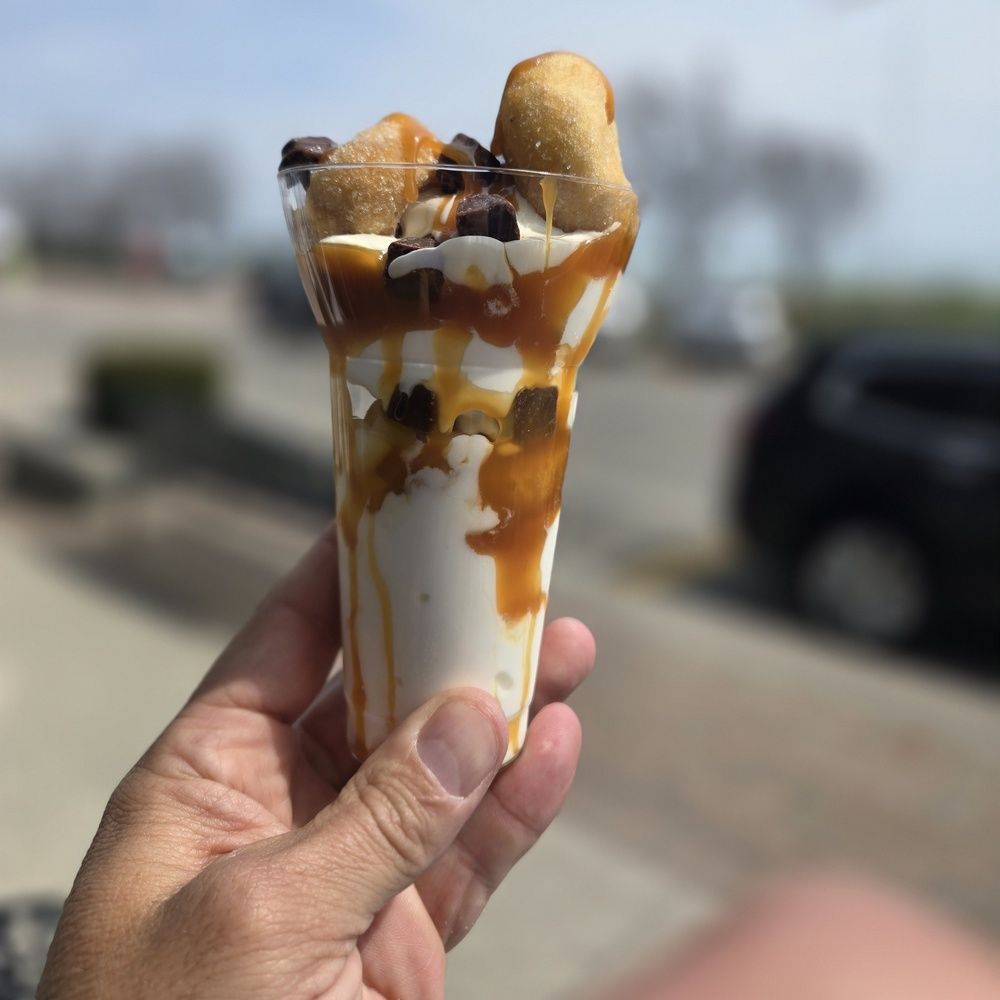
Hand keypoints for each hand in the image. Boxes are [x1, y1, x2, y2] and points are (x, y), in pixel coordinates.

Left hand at [38, 527, 593, 998]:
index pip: (283, 645)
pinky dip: (514, 805)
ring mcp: (348, 872)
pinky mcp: (399, 939)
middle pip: (378, 697)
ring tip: (566, 652)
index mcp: (208, 778)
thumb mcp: (262, 917)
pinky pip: (466, 854)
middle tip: (515, 586)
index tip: (400, 517)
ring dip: (501, 713)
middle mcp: (279, 810)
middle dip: (448, 642)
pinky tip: (556, 748)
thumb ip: (376, 817)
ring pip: (438, 771)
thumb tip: (468, 720)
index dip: (341, 578)